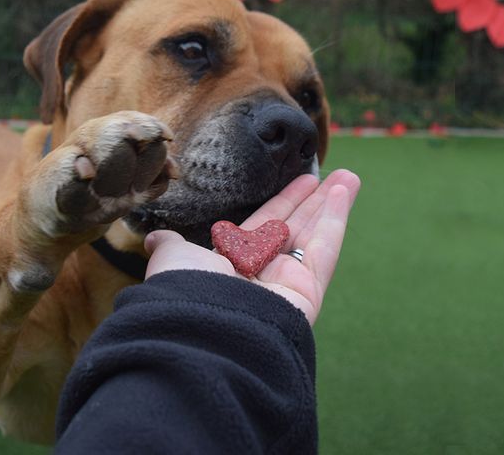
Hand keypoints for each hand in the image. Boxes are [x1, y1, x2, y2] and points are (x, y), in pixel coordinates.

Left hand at [144, 169, 360, 324]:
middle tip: (333, 175)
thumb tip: (153, 239)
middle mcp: (261, 274)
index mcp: (231, 265)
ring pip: (314, 235)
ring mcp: (287, 283)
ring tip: (350, 176)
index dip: (284, 203)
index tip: (303, 182)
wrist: (203, 327)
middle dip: (313, 202)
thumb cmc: (186, 289)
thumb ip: (171, 245)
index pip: (263, 225)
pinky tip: (344, 191)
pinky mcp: (307, 291)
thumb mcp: (172, 258)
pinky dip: (335, 219)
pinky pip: (324, 249)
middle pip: (294, 228)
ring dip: (332, 204)